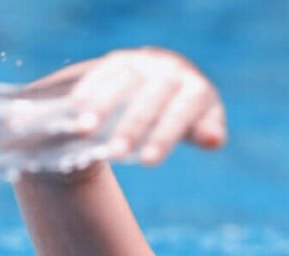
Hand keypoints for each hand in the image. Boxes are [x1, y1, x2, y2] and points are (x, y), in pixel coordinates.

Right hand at [67, 47, 226, 164]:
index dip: (165, 136)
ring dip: (103, 105)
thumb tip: (213, 139)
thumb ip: (207, 132)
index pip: (182, 112)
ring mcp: (145, 62)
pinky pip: (105, 71)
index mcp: (197, 89)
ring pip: (123, 82)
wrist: (170, 77)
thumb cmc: (188, 113)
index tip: (148, 162)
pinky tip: (75, 105)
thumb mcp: (202, 124)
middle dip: (132, 126)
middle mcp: (171, 70)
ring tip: (84, 131)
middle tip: (116, 153)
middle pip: (151, 99)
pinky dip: (90, 87)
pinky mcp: (121, 60)